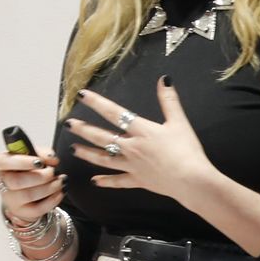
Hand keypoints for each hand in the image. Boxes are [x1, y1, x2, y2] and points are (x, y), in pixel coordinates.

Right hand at [0, 146, 62, 225]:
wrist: (26, 192)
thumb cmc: (28, 171)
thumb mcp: (34, 157)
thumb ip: (43, 154)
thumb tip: (52, 159)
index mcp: (1, 165)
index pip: (5, 162)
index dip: (23, 162)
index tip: (40, 162)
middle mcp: (2, 182)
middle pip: (17, 181)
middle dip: (40, 176)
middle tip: (53, 172)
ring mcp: (10, 199)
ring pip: (29, 195)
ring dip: (50, 187)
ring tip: (60, 181)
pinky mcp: (21, 211)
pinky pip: (37, 209)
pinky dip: (52, 200)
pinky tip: (59, 192)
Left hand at [66, 79, 217, 202]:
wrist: (192, 180)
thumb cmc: (187, 151)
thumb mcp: (179, 122)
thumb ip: (169, 100)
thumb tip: (164, 79)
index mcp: (141, 130)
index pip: (114, 113)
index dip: (97, 103)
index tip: (81, 96)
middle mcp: (131, 147)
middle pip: (102, 137)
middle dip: (83, 129)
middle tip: (68, 124)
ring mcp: (132, 165)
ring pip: (104, 159)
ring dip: (87, 154)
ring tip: (73, 149)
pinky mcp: (138, 181)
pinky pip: (118, 181)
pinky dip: (106, 181)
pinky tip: (94, 181)